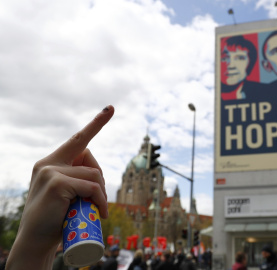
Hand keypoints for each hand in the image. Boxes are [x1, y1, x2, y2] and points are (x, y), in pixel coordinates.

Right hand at [7, 105, 113, 269]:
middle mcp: (48, 163)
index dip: (96, 124)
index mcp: (50, 163)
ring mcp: (51, 171)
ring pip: (94, 175)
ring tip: (97, 211)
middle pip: (90, 158)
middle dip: (100, 178)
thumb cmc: (55, 219)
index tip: (111, 108)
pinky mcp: (56, 183)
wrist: (37, 242)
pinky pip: (92, 187)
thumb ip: (75, 179)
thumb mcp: (65, 194)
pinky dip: (100, 200)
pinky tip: (100, 212)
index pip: (77, 140)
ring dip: (101, 195)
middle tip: (97, 201)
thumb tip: (96, 173)